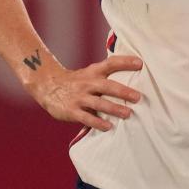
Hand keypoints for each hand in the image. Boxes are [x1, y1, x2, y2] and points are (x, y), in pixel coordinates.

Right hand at [26, 55, 141, 131]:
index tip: (140, 63)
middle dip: (123, 92)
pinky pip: (86, 118)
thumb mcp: (90, 73)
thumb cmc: (77, 81)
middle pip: (108, 86)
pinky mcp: (71, 111)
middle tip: (138, 97)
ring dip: (114, 109)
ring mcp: (79, 97)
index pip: (111, 63)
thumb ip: (106, 75)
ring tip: (128, 114)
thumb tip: (132, 78)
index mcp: (94, 72)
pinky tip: (108, 126)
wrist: (48, 86)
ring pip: (99, 104)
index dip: (125, 62)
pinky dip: (97, 123)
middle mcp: (87, 83)